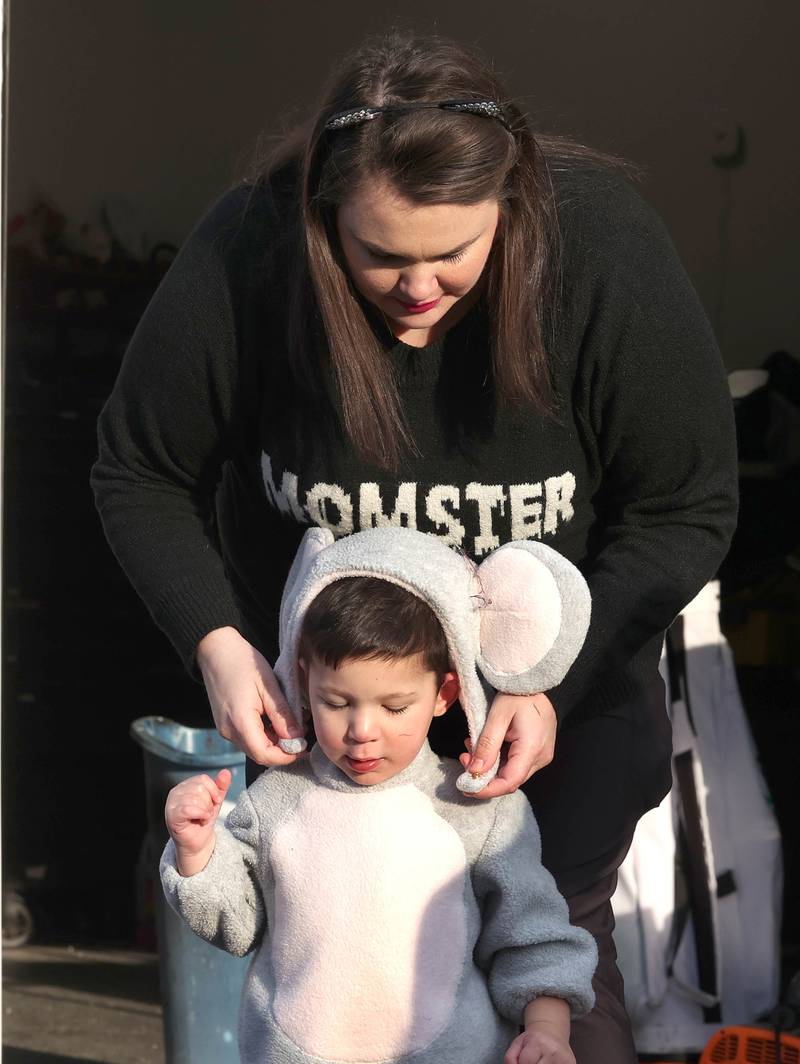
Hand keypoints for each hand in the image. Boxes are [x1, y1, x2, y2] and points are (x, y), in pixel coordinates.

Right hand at [165, 768, 231, 874]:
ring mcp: (171, 804)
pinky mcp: (171, 816)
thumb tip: (226, 772)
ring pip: (195, 798)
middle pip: (200, 788)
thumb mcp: (215, 801)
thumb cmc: (203, 820)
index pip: (202, 779)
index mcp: (185, 786)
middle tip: (205, 813)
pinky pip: (188, 808)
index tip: (216, 802)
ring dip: (205, 811)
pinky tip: (200, 820)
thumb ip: (220, 786)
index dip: (213, 791)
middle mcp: (176, 792)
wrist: (198, 843)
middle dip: (208, 803)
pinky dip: (200, 814)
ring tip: (202, 818)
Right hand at [197, 627, 305, 766]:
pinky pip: (247, 738)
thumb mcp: (269, 686)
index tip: (304, 747)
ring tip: (291, 725)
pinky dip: (263, 735)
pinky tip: (275, 720)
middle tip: (301, 736)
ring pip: (253, 747)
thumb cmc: (242, 663)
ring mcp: (225, 729)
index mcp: (240, 722)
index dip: (286, 756)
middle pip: (259, 754)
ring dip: (273, 742)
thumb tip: (297, 738)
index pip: (264, 754)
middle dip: (282, 751)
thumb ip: (282, 714)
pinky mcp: (225, 724)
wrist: (216, 650)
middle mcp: (229, 731)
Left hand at [458, 691, 555, 797]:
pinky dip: (497, 760)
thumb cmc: (517, 694)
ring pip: (511, 773)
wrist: (534, 682)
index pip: (509, 781)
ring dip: (489, 766)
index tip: (466, 786)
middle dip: (484, 775)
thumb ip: (486, 745)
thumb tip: (474, 771)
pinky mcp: (538, 752)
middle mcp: (541, 757)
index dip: (487, 789)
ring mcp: (541, 755)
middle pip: (510, 780)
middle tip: (464, 759)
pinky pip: (516, 764)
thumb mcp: (497, 716)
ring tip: (471, 747)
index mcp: (533, 748)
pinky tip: (484, 746)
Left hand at [504, 1025, 574, 1063]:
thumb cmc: (533, 1041)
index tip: (523, 1061)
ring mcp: (564, 1060)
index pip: (525, 1063)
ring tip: (539, 1063)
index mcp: (538, 1042)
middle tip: (533, 1062)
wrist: (553, 1032)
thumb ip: (510, 1058)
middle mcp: (553, 1051)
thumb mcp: (518, 1043)